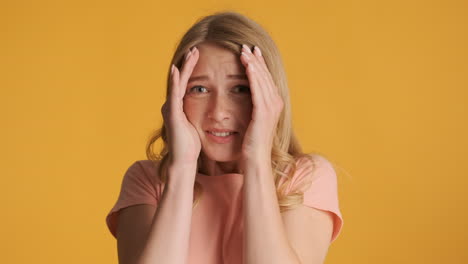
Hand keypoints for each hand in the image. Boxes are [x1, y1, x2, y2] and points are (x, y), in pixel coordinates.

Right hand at [161, 46, 200, 166]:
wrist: (184, 162)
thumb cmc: (191, 147)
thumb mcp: (196, 126)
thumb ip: (198, 115)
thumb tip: (210, 110)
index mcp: (180, 107)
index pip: (188, 83)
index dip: (193, 70)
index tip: (201, 56)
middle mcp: (173, 105)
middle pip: (182, 79)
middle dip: (189, 64)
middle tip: (196, 48)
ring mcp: (171, 109)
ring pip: (178, 83)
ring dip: (184, 67)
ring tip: (190, 52)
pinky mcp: (173, 114)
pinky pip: (175, 95)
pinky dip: (177, 81)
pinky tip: (179, 70)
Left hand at [239, 44, 283, 163]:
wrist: (256, 159)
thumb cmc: (252, 143)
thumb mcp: (252, 121)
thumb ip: (252, 107)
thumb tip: (245, 97)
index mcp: (273, 104)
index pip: (265, 79)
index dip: (259, 64)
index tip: (251, 51)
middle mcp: (275, 103)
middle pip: (265, 76)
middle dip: (255, 60)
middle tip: (246, 46)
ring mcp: (271, 108)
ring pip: (261, 80)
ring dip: (253, 64)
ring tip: (244, 51)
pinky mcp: (263, 113)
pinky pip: (257, 90)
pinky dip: (253, 76)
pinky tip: (247, 66)